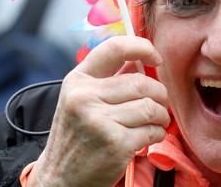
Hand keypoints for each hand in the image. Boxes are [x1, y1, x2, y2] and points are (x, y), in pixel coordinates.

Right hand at [29, 37, 169, 186]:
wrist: (60, 179)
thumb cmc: (77, 136)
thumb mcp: (80, 100)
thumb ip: (107, 78)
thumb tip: (140, 59)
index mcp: (77, 81)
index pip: (115, 48)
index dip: (142, 47)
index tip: (156, 58)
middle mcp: (84, 97)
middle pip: (142, 82)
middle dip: (159, 94)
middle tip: (159, 104)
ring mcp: (99, 121)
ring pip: (151, 107)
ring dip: (161, 116)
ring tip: (156, 122)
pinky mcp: (115, 144)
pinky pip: (152, 131)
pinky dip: (157, 134)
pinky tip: (149, 138)